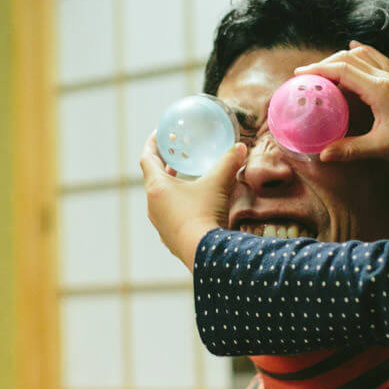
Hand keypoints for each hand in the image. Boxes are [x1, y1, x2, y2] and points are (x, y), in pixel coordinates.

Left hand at [140, 132, 245, 267]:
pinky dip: (177, 205)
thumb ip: (228, 162)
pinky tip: (193, 206)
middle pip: (153, 178)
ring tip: (185, 179)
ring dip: (171, 186)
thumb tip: (241, 147)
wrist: (204, 253)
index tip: (159, 135)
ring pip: (161, 198)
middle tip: (176, 156)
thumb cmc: (205, 213)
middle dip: (164, 165)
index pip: (147, 158)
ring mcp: (159, 224)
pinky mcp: (169, 238)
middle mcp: (152, 205)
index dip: (152, 144)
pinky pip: (169, 215)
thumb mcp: (218, 183)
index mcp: (157, 187)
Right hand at [295, 42, 388, 171]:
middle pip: (348, 59)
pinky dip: (361, 52)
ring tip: (322, 71)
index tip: (299, 74)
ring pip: (361, 56)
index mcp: (379, 89)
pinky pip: (376, 58)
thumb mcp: (381, 147)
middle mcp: (384, 78)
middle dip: (324, 64)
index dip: (319, 69)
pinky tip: (354, 47)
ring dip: (339, 59)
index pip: (343, 70)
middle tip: (304, 77)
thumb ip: (350, 149)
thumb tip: (322, 154)